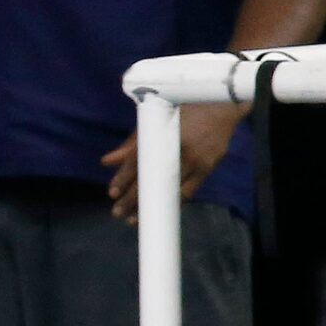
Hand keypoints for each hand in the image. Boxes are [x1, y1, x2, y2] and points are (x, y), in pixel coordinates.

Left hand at [100, 103, 243, 220]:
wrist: (219, 106)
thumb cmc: (181, 112)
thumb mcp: (153, 122)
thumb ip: (130, 144)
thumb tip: (106, 162)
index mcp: (160, 135)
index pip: (137, 161)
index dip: (123, 179)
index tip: (112, 193)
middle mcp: (176, 148)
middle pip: (150, 179)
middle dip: (132, 199)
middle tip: (117, 213)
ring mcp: (194, 159)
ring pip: (168, 189)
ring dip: (151, 206)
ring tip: (133, 219)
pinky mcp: (207, 167)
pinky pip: (189, 191)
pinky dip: (173, 202)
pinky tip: (160, 211)